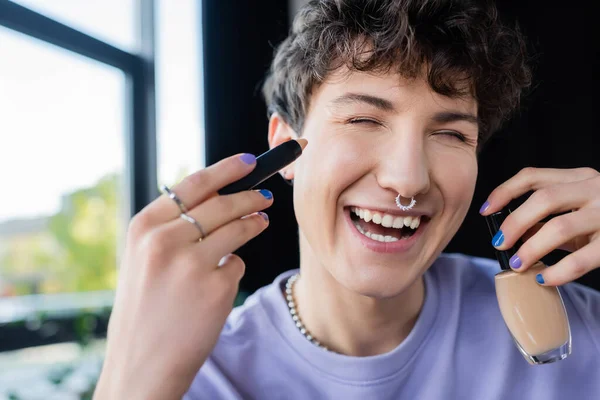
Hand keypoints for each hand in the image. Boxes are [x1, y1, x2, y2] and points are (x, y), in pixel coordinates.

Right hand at [94, 153, 272, 399]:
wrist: (141, 363)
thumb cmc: (145, 307)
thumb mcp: (143, 258)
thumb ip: (172, 226)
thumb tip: (219, 194)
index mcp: (143, 227)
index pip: (194, 184)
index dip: (227, 169)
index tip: (249, 161)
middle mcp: (165, 240)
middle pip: (223, 203)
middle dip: (250, 195)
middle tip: (266, 195)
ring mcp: (192, 265)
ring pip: (239, 228)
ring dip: (255, 222)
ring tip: (261, 221)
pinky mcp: (216, 289)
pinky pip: (237, 265)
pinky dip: (234, 268)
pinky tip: (221, 281)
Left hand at [479, 167, 599, 285]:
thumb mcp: (579, 210)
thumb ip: (549, 217)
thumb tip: (514, 235)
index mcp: (579, 177)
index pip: (532, 176)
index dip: (504, 192)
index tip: (486, 211)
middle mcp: (594, 188)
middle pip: (543, 199)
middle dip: (514, 222)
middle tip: (500, 244)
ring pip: (560, 227)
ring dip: (532, 248)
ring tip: (518, 264)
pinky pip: (582, 258)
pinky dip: (559, 271)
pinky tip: (545, 278)